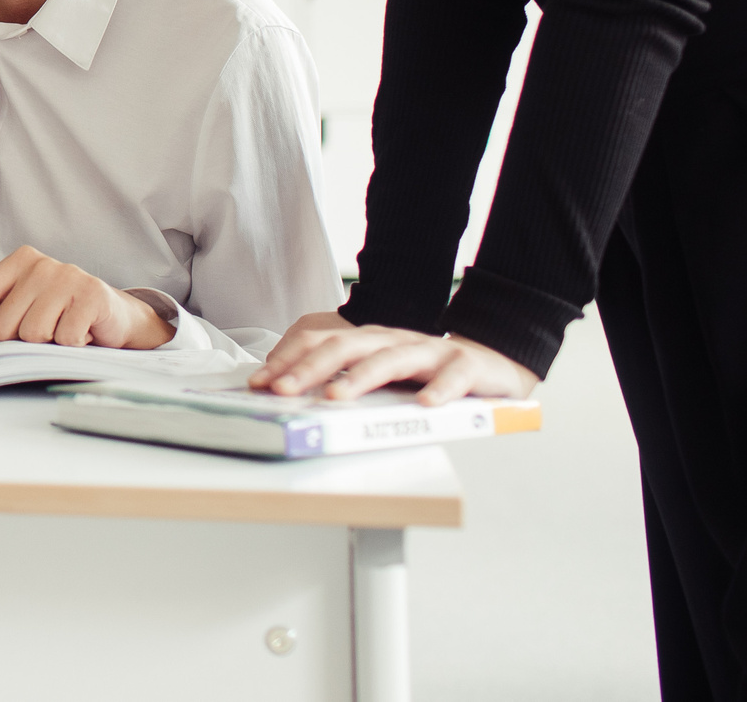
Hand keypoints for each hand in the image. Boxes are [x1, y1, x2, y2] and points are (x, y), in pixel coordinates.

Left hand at [0, 245, 172, 347]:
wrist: (116, 316)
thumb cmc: (61, 311)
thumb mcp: (21, 303)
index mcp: (18, 262)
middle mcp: (40, 264)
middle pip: (4, 326)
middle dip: (22, 338)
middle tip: (47, 328)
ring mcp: (67, 276)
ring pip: (32, 335)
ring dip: (49, 344)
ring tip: (64, 329)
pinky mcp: (90, 295)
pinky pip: (63, 340)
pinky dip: (72, 346)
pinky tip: (83, 333)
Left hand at [249, 318, 539, 405]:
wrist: (487, 360)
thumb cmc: (423, 372)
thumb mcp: (376, 372)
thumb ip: (340, 378)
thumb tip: (285, 393)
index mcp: (365, 340)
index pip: (318, 341)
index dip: (287, 359)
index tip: (258, 383)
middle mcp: (391, 341)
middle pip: (345, 346)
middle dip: (309, 367)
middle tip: (282, 390)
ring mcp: (427, 351)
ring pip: (391, 359)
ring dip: (361, 378)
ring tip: (337, 398)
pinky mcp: (465, 366)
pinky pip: (453, 377)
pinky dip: (439, 391)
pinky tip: (425, 406)